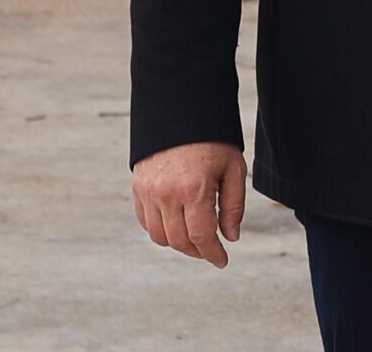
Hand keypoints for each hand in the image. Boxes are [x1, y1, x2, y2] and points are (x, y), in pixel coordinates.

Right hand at [132, 141, 245, 267]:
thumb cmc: (213, 140)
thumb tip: (231, 237)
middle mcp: (167, 194)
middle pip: (179, 241)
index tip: (222, 260)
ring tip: (195, 237)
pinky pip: (146, 222)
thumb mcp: (234, 169)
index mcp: (194, 189)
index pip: (201, 237)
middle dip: (197, 251)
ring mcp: (148, 192)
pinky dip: (160, 230)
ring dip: (178, 243)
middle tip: (211, 249)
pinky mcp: (138, 188)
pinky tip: (176, 224)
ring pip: (159, 236)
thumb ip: (233, 206)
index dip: (213, 253)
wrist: (180, 111)